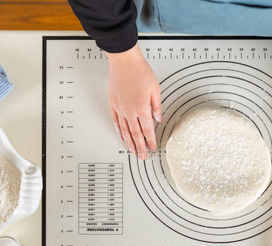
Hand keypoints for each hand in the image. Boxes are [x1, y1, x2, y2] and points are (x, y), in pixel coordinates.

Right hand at [106, 43, 161, 159]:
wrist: (124, 61)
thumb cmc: (140, 72)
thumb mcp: (155, 89)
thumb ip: (157, 106)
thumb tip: (158, 118)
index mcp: (142, 108)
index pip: (148, 130)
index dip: (150, 141)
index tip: (152, 148)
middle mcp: (130, 110)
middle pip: (135, 134)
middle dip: (140, 147)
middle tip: (142, 156)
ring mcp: (120, 108)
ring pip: (124, 130)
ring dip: (129, 142)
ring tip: (132, 151)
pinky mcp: (113, 103)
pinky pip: (116, 121)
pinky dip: (119, 130)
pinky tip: (121, 136)